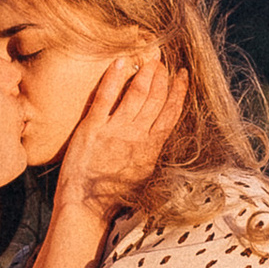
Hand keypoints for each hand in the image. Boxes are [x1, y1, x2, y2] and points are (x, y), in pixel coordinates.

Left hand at [54, 54, 186, 226]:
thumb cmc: (112, 196)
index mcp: (152, 149)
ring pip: (137, 93)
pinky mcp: (92, 127)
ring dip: (146, 72)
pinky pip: (106, 96)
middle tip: (162, 61)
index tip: (182, 75)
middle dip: (162, 76)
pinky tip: (122, 61)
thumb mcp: (141, 174)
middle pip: (156, 98)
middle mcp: (137, 136)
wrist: (86, 208)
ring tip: (149, 59)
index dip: (178, 91)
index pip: (171, 113)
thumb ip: (150, 151)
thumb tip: (157, 134)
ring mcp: (115, 130)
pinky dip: (115, 76)